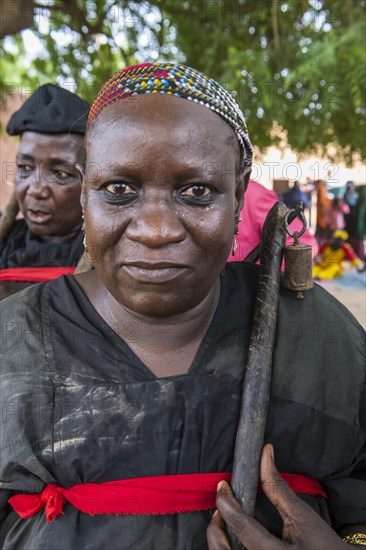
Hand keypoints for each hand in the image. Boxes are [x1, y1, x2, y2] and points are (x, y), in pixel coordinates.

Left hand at [207, 444, 347, 549]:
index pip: (242, 527)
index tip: (222, 487)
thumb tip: (265, 453)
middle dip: (215, 528)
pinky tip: (233, 538)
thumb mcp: (301, 514)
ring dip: (219, 541)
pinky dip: (229, 548)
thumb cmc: (323, 544)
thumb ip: (277, 486)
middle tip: (220, 507)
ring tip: (224, 522)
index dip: (227, 503)